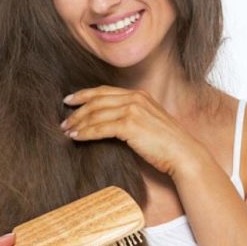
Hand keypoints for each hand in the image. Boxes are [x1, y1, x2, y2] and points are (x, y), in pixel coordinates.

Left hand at [60, 85, 207, 176]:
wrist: (183, 154)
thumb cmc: (166, 144)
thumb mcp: (148, 121)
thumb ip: (131, 115)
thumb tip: (107, 120)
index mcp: (139, 94)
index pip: (104, 91)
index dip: (84, 94)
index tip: (69, 100)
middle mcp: (135, 98)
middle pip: (97, 100)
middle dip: (77, 110)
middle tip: (64, 120)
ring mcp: (133, 110)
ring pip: (96, 114)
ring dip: (78, 122)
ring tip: (66, 131)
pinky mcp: (130, 125)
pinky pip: (100, 128)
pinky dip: (85, 132)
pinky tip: (76, 137)